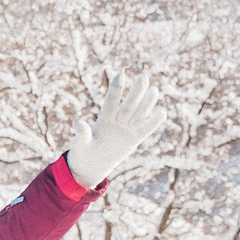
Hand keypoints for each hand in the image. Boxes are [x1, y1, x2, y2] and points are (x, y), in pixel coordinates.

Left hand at [64, 72, 162, 187]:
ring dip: (147, 102)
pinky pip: (146, 129)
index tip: (120, 75)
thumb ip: (82, 132)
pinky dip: (153, 122)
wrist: (92, 164)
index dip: (116, 90)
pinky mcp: (134, 139)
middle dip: (136, 92)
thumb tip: (77, 121)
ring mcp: (126, 129)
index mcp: (103, 119)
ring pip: (139, 113)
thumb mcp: (81, 143)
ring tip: (154, 89)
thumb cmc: (83, 151)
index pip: (111, 102)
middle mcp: (117, 121)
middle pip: (128, 105)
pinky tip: (162, 112)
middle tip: (144, 77)